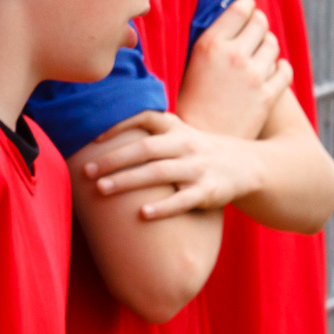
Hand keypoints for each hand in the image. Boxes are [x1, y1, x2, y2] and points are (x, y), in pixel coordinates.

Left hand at [83, 111, 261, 219]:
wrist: (246, 165)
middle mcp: (185, 144)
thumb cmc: (199, 150)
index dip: (118, 126)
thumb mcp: (179, 133)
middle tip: (87, 171)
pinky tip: (142, 214)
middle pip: (144, 149)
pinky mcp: (208, 191)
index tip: (93, 140)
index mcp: (175, 127)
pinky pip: (182, 200)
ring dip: (128, 181)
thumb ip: (149, 132)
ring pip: (158, 173)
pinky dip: (162, 207)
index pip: (144, 118)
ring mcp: (197, 168)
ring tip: (102, 190)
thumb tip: (103, 137)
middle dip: (113, 160)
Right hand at [177, 0, 291, 138]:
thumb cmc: (188, 102)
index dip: (246, 3)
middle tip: (254, 27)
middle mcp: (235, 56)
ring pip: (273, 44)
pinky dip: (280, 67)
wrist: (199, 141)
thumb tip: (226, 15)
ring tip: (260, 51)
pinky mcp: (268, 96)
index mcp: (211, 44)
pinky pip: (285, 70)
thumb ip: (209, 40)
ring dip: (268, 44)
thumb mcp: (190, 63)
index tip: (247, 5)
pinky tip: (271, 70)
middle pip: (260, 22)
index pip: (240, 8)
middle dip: (258, 22)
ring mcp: (254, 76)